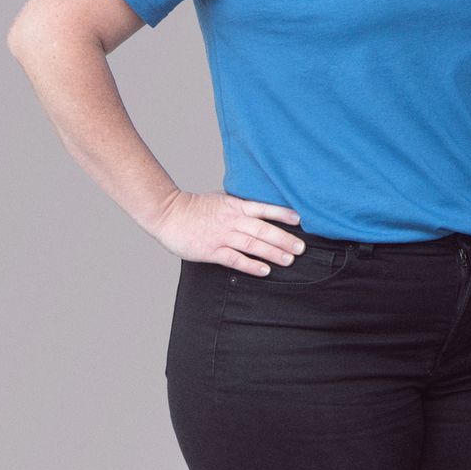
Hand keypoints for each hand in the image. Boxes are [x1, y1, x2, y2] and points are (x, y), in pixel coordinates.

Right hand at [145, 189, 304, 275]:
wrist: (168, 213)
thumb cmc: (195, 206)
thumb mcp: (221, 199)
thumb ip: (239, 204)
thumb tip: (259, 206)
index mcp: (236, 206)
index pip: (264, 209)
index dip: (283, 214)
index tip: (300, 220)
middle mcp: (232, 220)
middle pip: (264, 230)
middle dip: (284, 239)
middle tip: (301, 248)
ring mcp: (222, 236)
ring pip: (253, 245)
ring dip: (273, 253)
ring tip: (289, 260)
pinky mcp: (211, 250)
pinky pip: (235, 259)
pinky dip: (251, 265)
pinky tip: (265, 270)